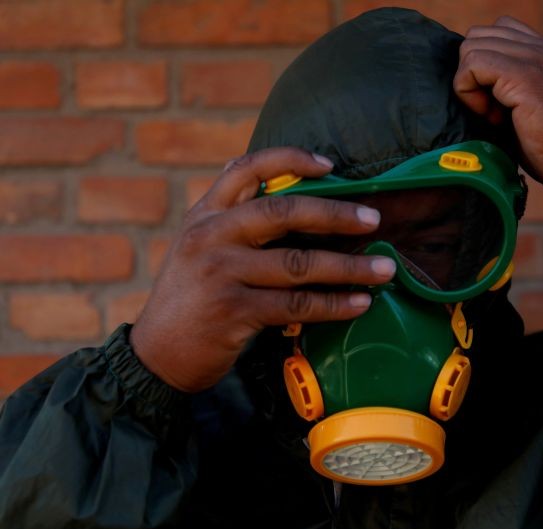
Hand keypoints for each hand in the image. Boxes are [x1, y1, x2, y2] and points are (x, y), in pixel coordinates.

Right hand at [130, 147, 395, 392]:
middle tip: (374, 220)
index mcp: (205, 214)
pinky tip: (360, 303)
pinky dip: (334, 304)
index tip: (330, 165)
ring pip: (299, 264)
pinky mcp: (233, 311)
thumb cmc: (191, 298)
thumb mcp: (198, 246)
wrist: (157, 355)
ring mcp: (221, 273)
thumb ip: (231, 217)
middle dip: (336, 214)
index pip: (246, 169)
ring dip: (349, 267)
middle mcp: (210, 236)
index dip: (290, 159)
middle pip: (283, 211)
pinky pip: (296, 305)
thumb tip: (280, 187)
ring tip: (385, 270)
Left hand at [454, 16, 542, 219]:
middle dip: (472, 74)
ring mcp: (536, 59)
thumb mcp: (536, 108)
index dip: (483, 66)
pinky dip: (469, 93)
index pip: (497, 32)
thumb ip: (512, 90)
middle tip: (491, 110)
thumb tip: (475, 93)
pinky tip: (491, 118)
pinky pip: (473, 65)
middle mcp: (542, 48)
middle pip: (478, 36)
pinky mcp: (526, 77)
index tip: (496, 103)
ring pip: (472, 47)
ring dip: (470, 85)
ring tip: (493, 115)